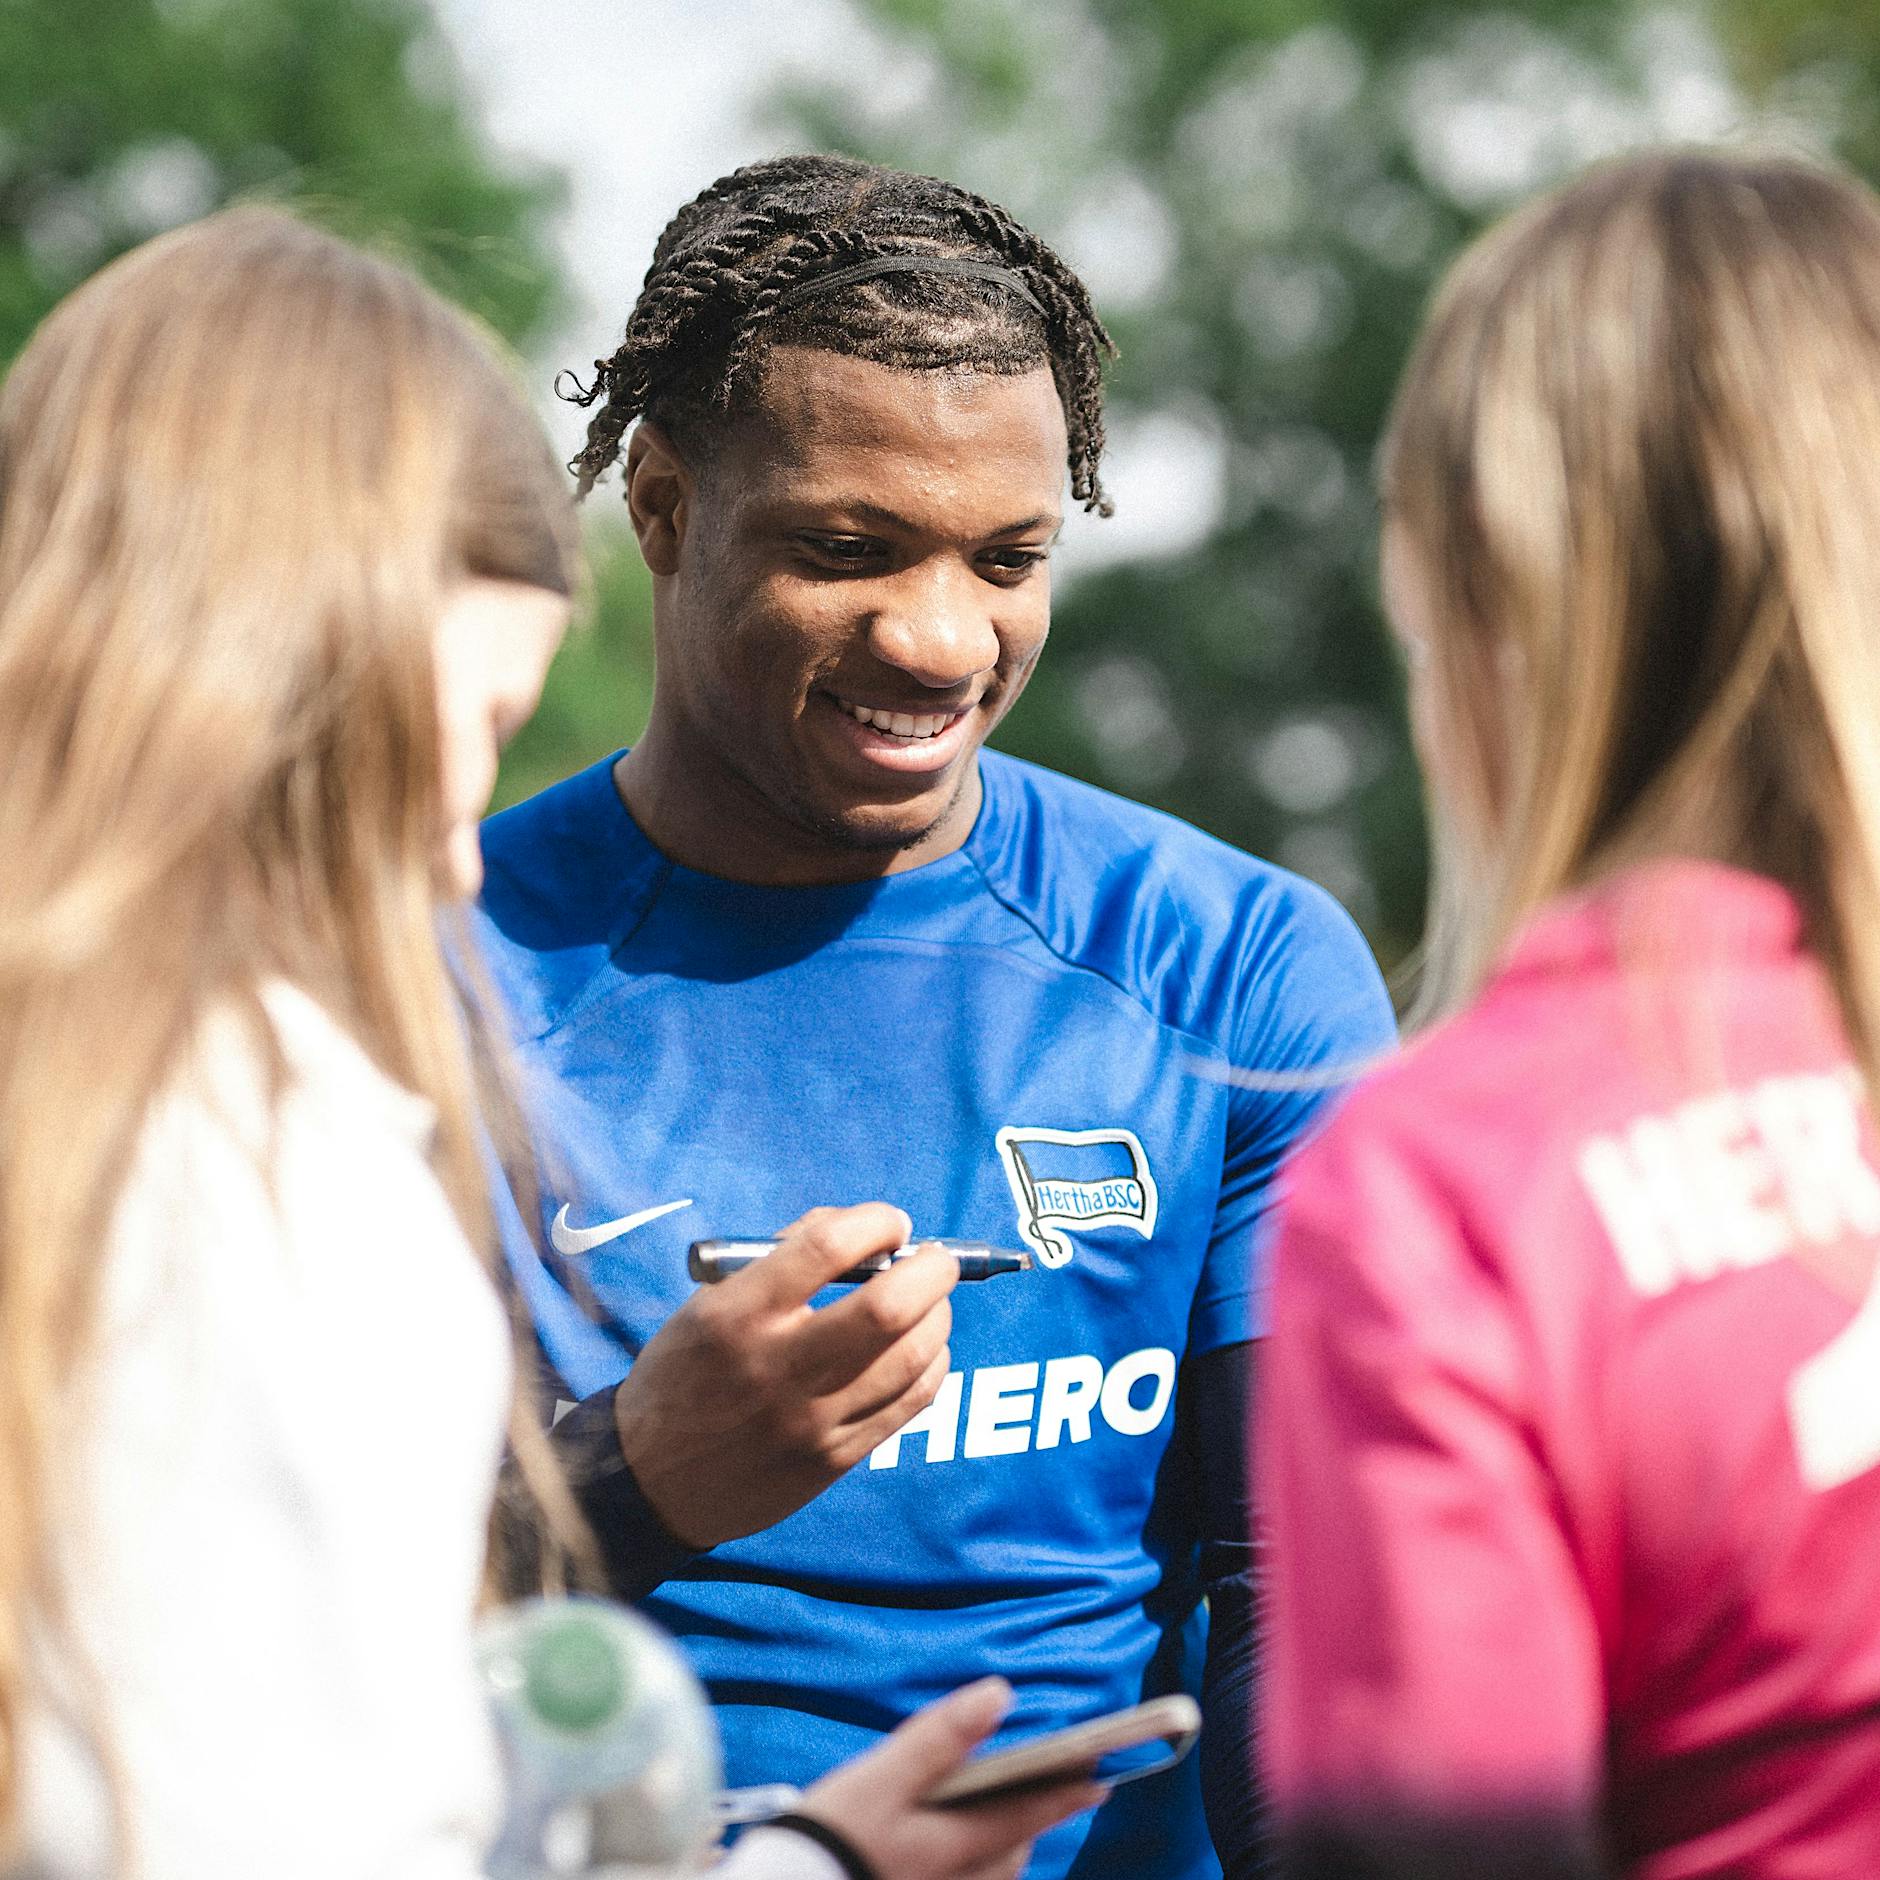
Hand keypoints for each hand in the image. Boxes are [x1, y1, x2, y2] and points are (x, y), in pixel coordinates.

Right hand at [612, 1204, 956, 1548]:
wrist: (650, 1482)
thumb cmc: (686, 1373)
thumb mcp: (708, 1303)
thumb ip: (781, 1257)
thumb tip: (864, 1229)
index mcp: (737, 1315)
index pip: (826, 1249)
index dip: (874, 1222)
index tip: (891, 1221)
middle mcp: (777, 1368)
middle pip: (887, 1309)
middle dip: (931, 1271)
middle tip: (937, 1259)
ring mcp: (811, 1421)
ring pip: (912, 1358)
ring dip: (937, 1316)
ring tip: (931, 1302)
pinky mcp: (833, 1461)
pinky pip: (910, 1403)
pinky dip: (931, 1364)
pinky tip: (924, 1348)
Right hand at [796, 1679, 1106, 1879]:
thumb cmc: (833, 1836)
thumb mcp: (883, 1777)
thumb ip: (941, 1736)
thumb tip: (1000, 1692)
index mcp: (961, 1845)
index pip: (1030, 1813)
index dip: (1068, 1791)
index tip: (1102, 1775)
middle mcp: (961, 1877)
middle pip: (1014, 1846)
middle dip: (1033, 1814)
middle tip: (1054, 1783)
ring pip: (992, 1867)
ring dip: (1004, 1837)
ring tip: (1007, 1809)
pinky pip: (965, 1877)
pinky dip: (973, 1856)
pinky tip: (954, 1842)